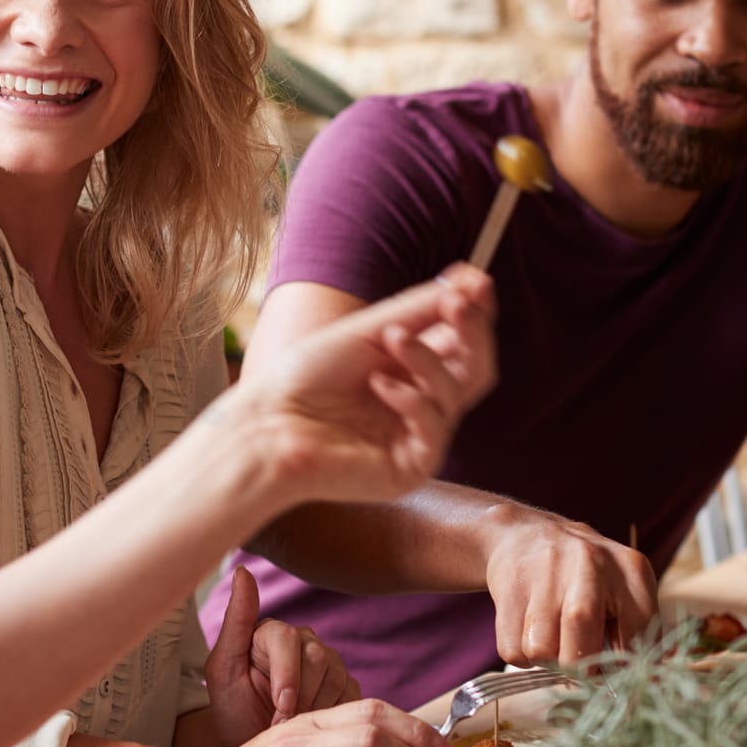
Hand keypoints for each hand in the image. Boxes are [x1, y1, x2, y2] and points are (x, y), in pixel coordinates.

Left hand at [205, 565, 358, 746]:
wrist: (250, 744)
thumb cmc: (232, 708)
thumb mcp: (223, 669)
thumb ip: (235, 620)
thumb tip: (242, 571)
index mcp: (272, 631)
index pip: (288, 638)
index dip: (287, 675)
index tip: (279, 707)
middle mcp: (304, 641)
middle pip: (317, 658)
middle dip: (300, 698)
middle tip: (279, 724)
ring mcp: (330, 663)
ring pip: (337, 679)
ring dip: (314, 711)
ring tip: (291, 726)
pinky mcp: (347, 687)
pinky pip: (352, 698)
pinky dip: (333, 718)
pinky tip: (312, 726)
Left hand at [231, 267, 496, 510]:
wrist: (267, 424)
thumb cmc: (305, 377)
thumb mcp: (367, 331)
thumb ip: (421, 308)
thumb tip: (473, 279)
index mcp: (410, 371)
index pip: (463, 344)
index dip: (476, 315)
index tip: (480, 284)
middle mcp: (420, 404)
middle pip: (476, 368)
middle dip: (472, 332)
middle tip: (459, 304)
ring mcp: (418, 437)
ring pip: (457, 393)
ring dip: (428, 359)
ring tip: (391, 339)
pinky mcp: (412, 467)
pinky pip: (436, 428)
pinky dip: (411, 399)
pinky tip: (379, 385)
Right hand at [484, 508, 657, 665]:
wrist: (523, 533)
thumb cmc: (583, 574)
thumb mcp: (622, 590)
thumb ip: (638, 633)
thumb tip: (649, 683)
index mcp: (631, 569)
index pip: (638, 641)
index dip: (623, 669)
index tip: (612, 669)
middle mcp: (590, 565)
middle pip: (582, 653)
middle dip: (579, 669)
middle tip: (577, 655)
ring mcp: (546, 572)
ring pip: (542, 653)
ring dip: (545, 658)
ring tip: (550, 634)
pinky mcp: (510, 584)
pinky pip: (512, 649)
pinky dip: (519, 652)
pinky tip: (527, 627)